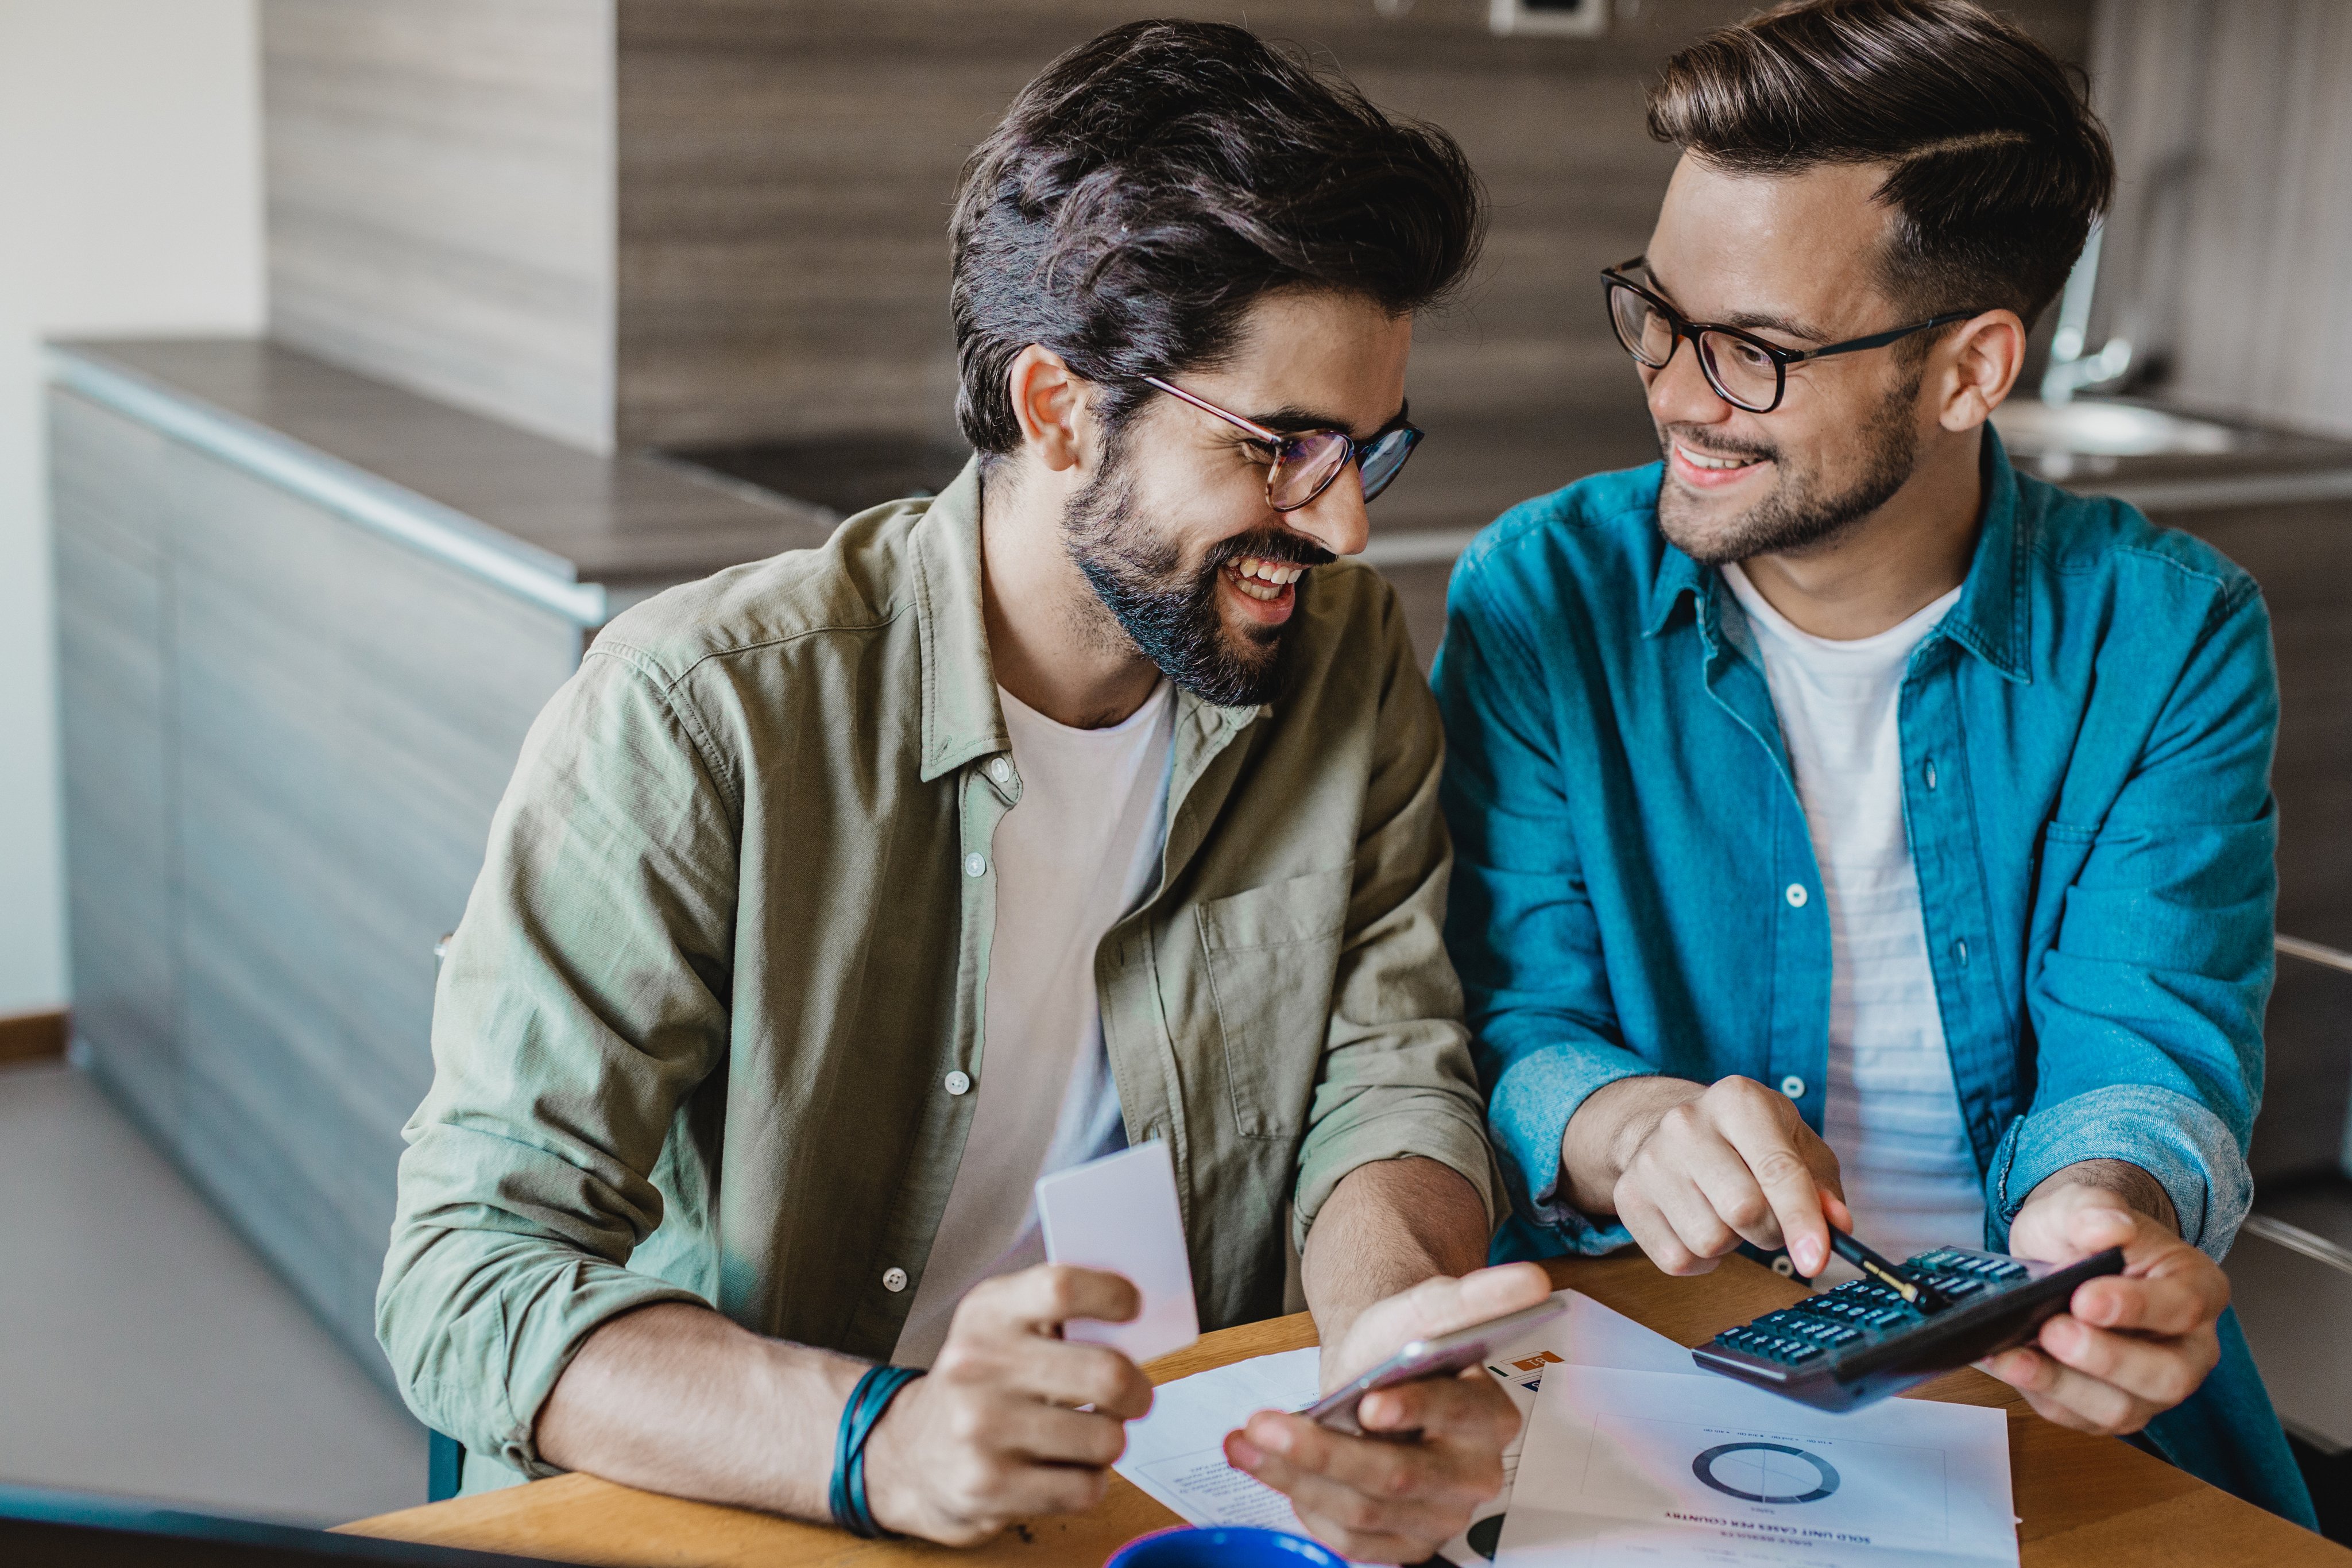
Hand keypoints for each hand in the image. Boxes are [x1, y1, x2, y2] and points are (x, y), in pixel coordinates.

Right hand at [863, 1265, 1155, 1544]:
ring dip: (1109, 1440)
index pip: (1062, 1288)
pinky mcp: (989, 1486)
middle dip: (1137, 1391)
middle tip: (1133, 1396)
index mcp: (989, 1313)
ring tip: (1085, 1434)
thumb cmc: (978, 1384)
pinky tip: (1063, 1468)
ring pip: (1106, 1439)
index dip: (1113, 1296)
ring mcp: (981, 1428)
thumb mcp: (999, 1327)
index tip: (1132, 1309)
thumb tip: (1135, 1323)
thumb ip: (1057, 1315)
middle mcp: (978, 1365)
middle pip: (1106, 1373)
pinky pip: (1085, 1487)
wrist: (909, 1454)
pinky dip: (1088, 1481)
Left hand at [1224, 1264, 1548, 1562]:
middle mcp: (1473, 1475)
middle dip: (1323, 1451)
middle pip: (1398, 1474)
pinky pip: (1350, 1540)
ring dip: (1294, 1476)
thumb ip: (1473, 1298)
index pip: (1457, 1414)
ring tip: (1245, 1441)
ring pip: (1363, 1509)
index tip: (1370, 1402)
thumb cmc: (1400, 1347)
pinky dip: (1304, 1505)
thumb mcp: (1426, 1310)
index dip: (1414, 1410)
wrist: (1373, 1378)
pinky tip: (1271, 1470)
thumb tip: (1531, 1280)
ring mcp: (1440, 1516)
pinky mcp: (1404, 1541)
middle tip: (1264, 1424)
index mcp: (1490, 1416)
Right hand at [1568, 1076, 1849, 1277]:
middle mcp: (1687, 1123)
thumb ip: (1823, 1186)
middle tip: (1769, 1221)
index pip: (1777, 1170)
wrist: (1668, 1128)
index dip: (1802, 1220)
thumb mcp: (1795, 1144)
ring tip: (1727, 1215)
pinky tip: (1701, 1226)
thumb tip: (1837, 1224)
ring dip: (1732, 1243)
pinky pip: (1677, 1260)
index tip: (1818, 1259)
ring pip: (1709, 1240)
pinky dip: (1700, 1259)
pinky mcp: (1627, 1195)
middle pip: (1743, 1211)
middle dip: (1770, 1232)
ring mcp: (1650, 1159)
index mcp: (1738, 1100)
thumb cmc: (1745, 1141)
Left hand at [1978, 1177, 2226, 1435]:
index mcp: (2197, 1289)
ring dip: (2062, 1386)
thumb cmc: (2084, 1235)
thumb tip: (2107, 1228)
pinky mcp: (2109, 1408)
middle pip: (2165, 1374)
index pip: (2183, 1306)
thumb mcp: (2082, 1206)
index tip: (2085, 1297)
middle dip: (2104, 1358)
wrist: (2060, 1257)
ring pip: (2121, 1408)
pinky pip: (2078, 1417)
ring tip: (2015, 1357)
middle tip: (2052, 1330)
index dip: (2136, 1307)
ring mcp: (2150, 1387)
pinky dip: (2037, 1393)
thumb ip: (2095, 1211)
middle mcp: (2186, 1349)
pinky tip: (2004, 1364)